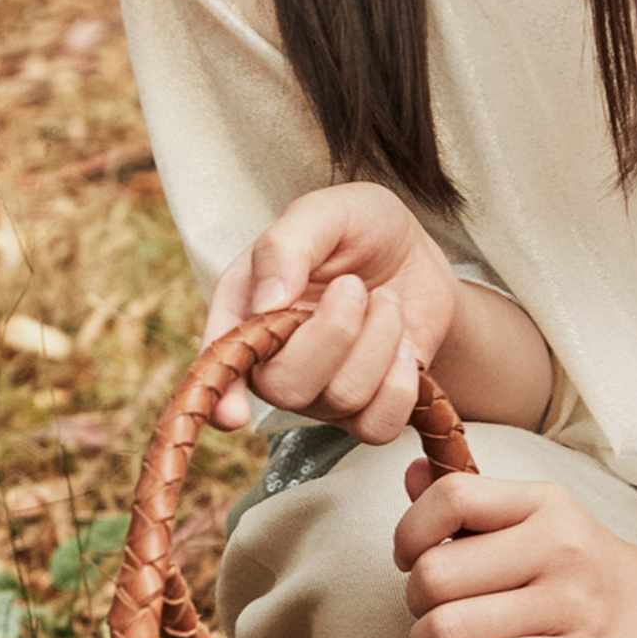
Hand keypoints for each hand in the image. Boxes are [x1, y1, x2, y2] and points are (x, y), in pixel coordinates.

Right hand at [201, 185, 458, 443]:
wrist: (415, 251)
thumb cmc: (358, 229)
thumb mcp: (324, 212)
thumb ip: (287, 245)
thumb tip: (268, 303)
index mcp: (246, 311)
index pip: (221, 364)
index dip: (222, 395)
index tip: (235, 414)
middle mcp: (275, 361)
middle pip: (287, 387)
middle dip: (334, 333)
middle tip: (354, 286)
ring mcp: (320, 393)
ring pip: (343, 398)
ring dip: (380, 340)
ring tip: (385, 301)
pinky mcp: (366, 409)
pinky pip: (379, 426)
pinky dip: (401, 384)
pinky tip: (403, 346)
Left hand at [394, 464, 636, 637]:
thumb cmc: (590, 564)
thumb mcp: (541, 518)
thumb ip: (474, 500)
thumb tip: (412, 472)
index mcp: (542, 503)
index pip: (450, 498)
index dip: (410, 531)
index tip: (408, 557)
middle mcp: (557, 545)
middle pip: (437, 572)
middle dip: (415, 601)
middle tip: (430, 610)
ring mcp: (569, 602)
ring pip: (452, 627)